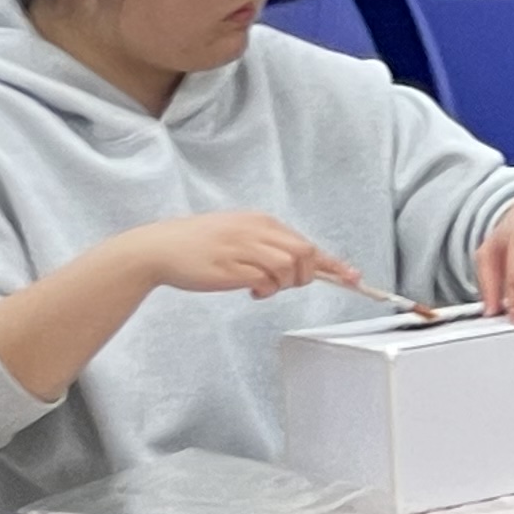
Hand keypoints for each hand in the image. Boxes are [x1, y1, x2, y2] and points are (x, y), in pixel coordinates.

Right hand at [124, 212, 359, 302]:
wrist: (159, 248)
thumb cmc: (200, 245)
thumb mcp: (240, 236)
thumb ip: (269, 247)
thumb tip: (303, 266)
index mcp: (261, 222)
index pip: (307, 242)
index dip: (333, 263)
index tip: (354, 278)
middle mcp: (256, 231)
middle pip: (305, 254)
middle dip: (307, 275)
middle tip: (289, 285)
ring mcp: (243, 248)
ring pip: (288, 267)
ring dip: (283, 285)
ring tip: (263, 287)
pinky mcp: (231, 267)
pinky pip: (265, 281)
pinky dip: (265, 290)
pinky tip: (251, 291)